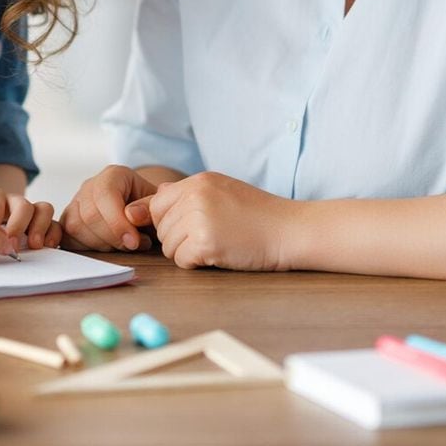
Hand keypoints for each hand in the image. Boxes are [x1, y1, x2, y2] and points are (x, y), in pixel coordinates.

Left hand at [0, 188, 60, 249]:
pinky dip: (53, 235)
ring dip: (40, 226)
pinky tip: (45, 247)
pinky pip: (56, 225)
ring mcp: (31, 215)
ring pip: (44, 208)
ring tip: (34, 245)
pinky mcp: (44, 228)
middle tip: (11, 244)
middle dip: (19, 224)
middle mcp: (14, 204)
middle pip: (22, 203)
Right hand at [60, 165, 159, 251]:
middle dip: (111, 237)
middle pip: (89, 214)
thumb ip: (149, 207)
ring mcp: (76, 202)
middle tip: (133, 246)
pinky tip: (105, 248)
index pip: (105, 195)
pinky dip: (85, 248)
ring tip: (122, 246)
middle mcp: (90, 186)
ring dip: (100, 245)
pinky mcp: (68, 220)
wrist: (141, 212)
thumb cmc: (150, 208)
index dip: (117, 222)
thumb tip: (132, 215)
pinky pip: (66, 236)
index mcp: (113, 175)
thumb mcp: (158, 204)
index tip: (134, 242)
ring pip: (75, 226)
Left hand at [127, 172, 293, 270]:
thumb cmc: (259, 214)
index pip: (158, 202)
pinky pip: (181, 260)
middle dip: (177, 238)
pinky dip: (195, 264)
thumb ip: (190, 193)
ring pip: (168, 245)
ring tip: (214, 246)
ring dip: (186, 252)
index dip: (167, 220)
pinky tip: (216, 256)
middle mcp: (195, 195)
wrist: (289, 230)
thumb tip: (157, 194)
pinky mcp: (205, 243)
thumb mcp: (223, 190)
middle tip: (206, 239)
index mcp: (199, 181)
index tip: (186, 229)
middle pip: (160, 226)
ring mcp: (199, 219)